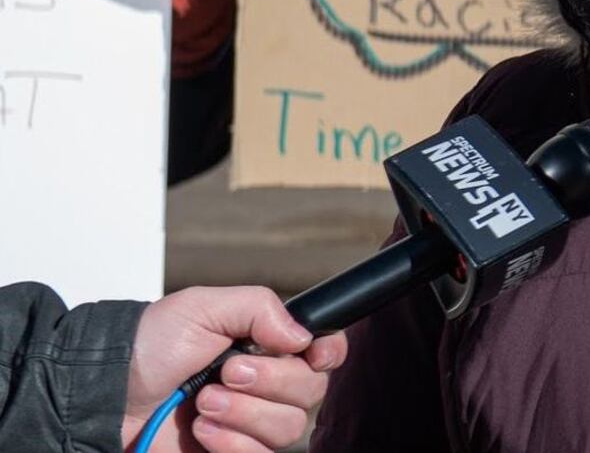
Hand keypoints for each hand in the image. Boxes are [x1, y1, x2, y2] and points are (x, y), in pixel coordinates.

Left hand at [121, 286, 346, 452]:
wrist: (105, 396)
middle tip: (226, 372)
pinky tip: (201, 431)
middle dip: (270, 381)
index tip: (311, 353)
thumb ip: (259, 308)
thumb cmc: (148, 346)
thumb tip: (302, 336)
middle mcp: (267, 383)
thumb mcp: (201, 308)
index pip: (326, 350)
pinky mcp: (232, 451)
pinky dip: (232, 443)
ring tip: (203, 403)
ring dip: (244, 414)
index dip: (328, 353)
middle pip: (311, 391)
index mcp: (267, 343)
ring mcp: (251, 421)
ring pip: (288, 428)